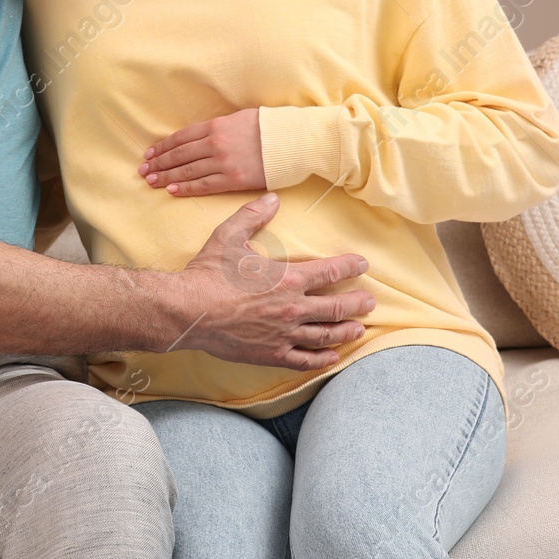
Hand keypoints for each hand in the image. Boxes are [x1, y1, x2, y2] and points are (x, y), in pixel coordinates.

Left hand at [141, 108, 264, 195]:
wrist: (293, 141)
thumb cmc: (269, 127)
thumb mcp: (240, 117)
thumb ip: (219, 126)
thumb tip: (203, 134)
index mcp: (216, 126)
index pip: (181, 137)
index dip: (163, 146)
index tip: (150, 153)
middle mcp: (215, 144)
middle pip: (179, 155)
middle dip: (159, 163)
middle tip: (143, 170)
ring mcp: (223, 163)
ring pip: (187, 171)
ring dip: (166, 177)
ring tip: (151, 181)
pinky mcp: (233, 180)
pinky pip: (204, 186)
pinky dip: (186, 188)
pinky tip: (172, 190)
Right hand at [166, 193, 374, 369]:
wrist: (188, 311)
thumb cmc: (208, 274)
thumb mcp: (229, 236)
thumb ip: (253, 216)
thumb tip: (272, 198)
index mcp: (287, 278)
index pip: (330, 272)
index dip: (350, 267)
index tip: (363, 264)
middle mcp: (292, 307)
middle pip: (336, 307)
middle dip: (357, 304)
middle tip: (369, 302)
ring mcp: (284, 334)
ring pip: (325, 335)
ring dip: (346, 331)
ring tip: (358, 329)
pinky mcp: (272, 354)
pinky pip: (305, 360)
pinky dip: (322, 358)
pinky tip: (332, 356)